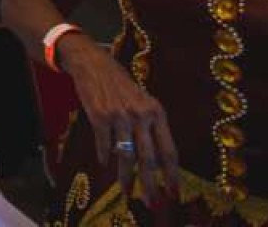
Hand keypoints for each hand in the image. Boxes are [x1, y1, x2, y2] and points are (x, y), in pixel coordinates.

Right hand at [60, 36, 178, 203]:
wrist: (93, 63)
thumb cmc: (120, 84)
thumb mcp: (143, 101)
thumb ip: (151, 126)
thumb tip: (156, 161)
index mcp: (157, 112)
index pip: (169, 150)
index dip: (172, 175)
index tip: (174, 193)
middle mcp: (141, 115)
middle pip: (149, 159)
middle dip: (151, 185)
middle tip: (153, 202)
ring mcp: (120, 116)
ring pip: (126, 156)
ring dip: (126, 178)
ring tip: (127, 191)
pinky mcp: (99, 116)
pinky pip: (104, 145)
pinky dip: (104, 157)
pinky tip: (104, 164)